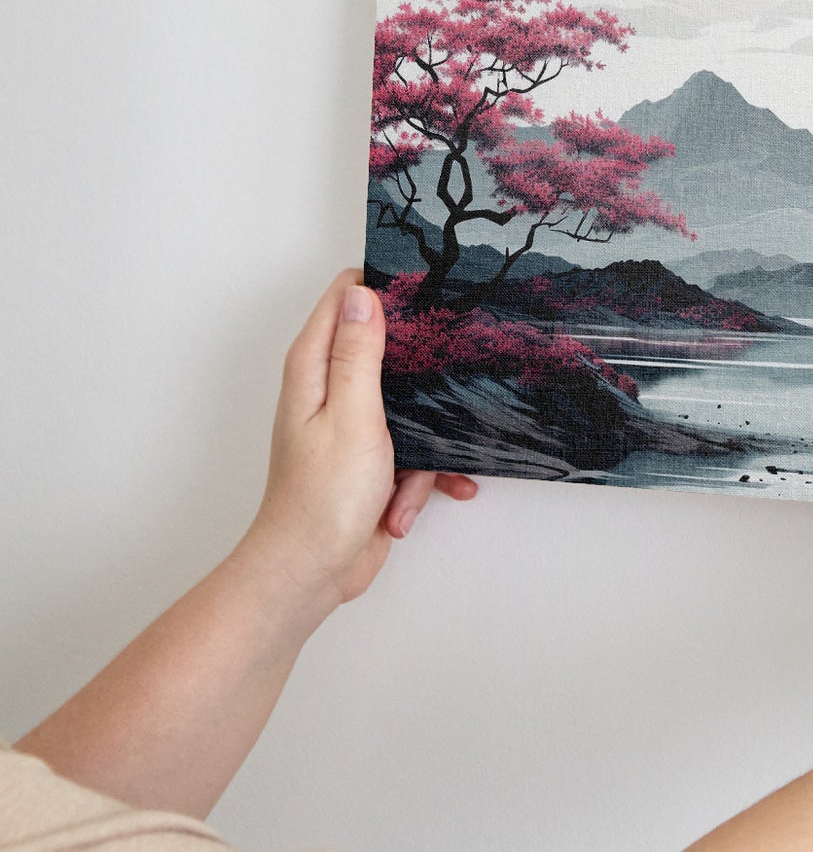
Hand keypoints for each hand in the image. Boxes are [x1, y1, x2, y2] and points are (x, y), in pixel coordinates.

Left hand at [238, 269, 476, 613]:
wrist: (312, 572)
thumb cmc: (324, 496)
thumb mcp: (352, 415)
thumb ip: (359, 354)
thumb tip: (362, 292)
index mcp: (314, 369)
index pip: (346, 299)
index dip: (386, 286)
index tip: (430, 288)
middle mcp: (329, 390)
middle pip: (385, 346)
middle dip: (422, 362)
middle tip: (454, 365)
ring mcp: (351, 426)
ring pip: (410, 403)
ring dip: (426, 439)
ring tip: (416, 475)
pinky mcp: (372, 460)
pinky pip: (414, 449)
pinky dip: (421, 477)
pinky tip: (421, 501)